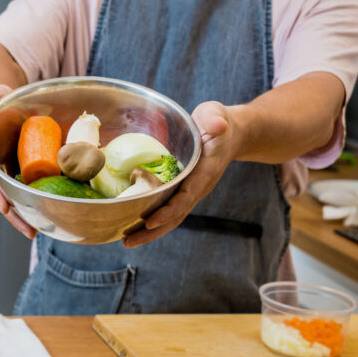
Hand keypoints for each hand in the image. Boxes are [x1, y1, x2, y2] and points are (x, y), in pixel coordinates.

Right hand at [0, 83, 36, 238]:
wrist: (3, 104)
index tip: (4, 207)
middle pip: (3, 195)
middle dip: (14, 214)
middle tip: (29, 230)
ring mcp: (10, 171)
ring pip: (16, 196)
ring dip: (27, 214)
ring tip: (40, 229)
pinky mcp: (24, 170)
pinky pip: (30, 187)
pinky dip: (38, 200)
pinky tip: (51, 211)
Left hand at [123, 101, 241, 247]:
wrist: (231, 134)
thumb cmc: (219, 123)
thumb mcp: (216, 115)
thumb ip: (215, 118)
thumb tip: (218, 125)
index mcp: (205, 171)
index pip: (187, 195)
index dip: (169, 210)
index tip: (150, 221)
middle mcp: (198, 187)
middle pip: (176, 216)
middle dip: (152, 231)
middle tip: (128, 242)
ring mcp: (191, 191)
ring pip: (171, 218)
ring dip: (149, 232)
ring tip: (126, 241)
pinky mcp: (183, 191)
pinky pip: (167, 209)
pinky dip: (151, 221)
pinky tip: (132, 226)